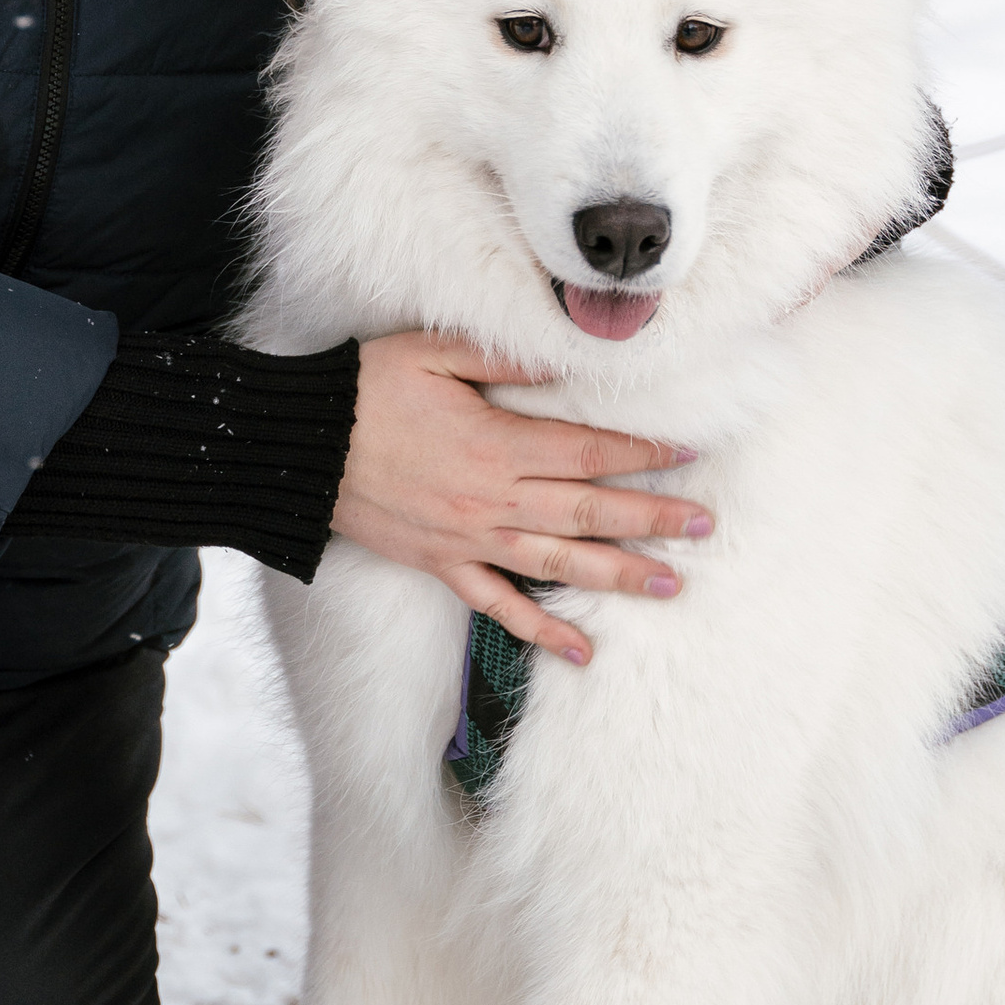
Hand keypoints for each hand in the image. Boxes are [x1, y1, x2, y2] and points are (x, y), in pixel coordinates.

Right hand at [330, 330, 708, 664]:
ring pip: (559, 565)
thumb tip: (564, 365)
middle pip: (590, 513)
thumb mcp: (433, 351)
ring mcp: (469, 538)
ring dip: (618, 577)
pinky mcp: (442, 564)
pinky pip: (499, 605)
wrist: (300, 446)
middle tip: (704, 527)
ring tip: (669, 585)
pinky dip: (540, 631)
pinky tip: (579, 652)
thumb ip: (504, 361)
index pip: (590, 452)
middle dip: (653, 520)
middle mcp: (493, 499)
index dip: (643, 454)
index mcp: (498, 444)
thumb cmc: (364, 389)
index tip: (686, 455)